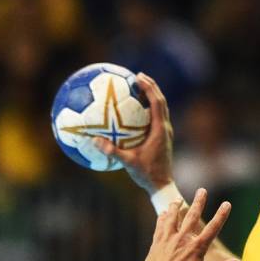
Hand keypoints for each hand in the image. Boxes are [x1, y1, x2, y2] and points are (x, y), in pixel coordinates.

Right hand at [94, 73, 173, 193]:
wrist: (161, 185)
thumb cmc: (147, 175)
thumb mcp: (128, 163)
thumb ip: (112, 151)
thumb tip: (94, 140)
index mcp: (160, 131)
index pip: (157, 104)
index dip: (149, 88)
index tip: (138, 77)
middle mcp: (165, 129)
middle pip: (161, 101)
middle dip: (151, 86)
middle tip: (137, 75)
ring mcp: (164, 133)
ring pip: (161, 108)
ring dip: (152, 95)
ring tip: (137, 86)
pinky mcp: (162, 137)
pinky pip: (156, 117)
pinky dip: (148, 108)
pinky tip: (135, 108)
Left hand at [142, 188, 240, 260]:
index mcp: (196, 248)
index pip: (213, 228)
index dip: (221, 215)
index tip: (227, 204)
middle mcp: (183, 239)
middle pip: (192, 216)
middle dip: (198, 202)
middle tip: (202, 190)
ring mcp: (168, 239)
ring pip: (173, 217)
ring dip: (176, 206)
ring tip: (178, 199)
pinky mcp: (157, 242)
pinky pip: (160, 225)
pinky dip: (163, 217)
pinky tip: (164, 213)